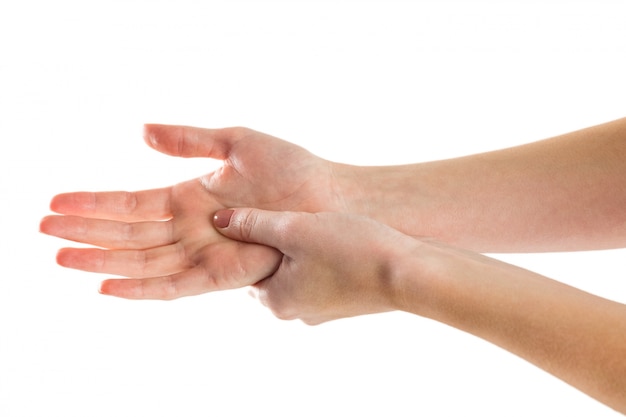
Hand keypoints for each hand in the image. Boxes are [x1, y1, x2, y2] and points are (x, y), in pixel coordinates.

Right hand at [40, 125, 348, 298]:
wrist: (329, 195)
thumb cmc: (292, 168)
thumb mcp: (235, 143)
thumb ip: (189, 140)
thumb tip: (141, 131)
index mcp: (190, 199)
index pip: (131, 204)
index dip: (94, 203)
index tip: (57, 201)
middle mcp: (191, 231)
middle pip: (129, 234)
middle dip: (87, 231)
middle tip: (42, 228)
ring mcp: (205, 253)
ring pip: (143, 261)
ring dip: (102, 258)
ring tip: (62, 254)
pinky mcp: (224, 274)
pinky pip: (176, 285)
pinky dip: (142, 287)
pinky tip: (107, 283)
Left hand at [213, 208, 419, 323]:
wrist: (410, 274)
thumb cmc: (351, 250)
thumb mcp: (294, 228)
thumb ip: (254, 224)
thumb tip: (219, 222)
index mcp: (275, 299)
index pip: (247, 265)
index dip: (255, 235)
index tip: (271, 216)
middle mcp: (294, 311)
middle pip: (273, 268)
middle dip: (282, 242)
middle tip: (299, 217)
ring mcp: (322, 310)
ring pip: (300, 270)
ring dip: (306, 249)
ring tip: (325, 226)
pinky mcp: (345, 303)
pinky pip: (324, 276)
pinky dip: (327, 258)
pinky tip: (343, 240)